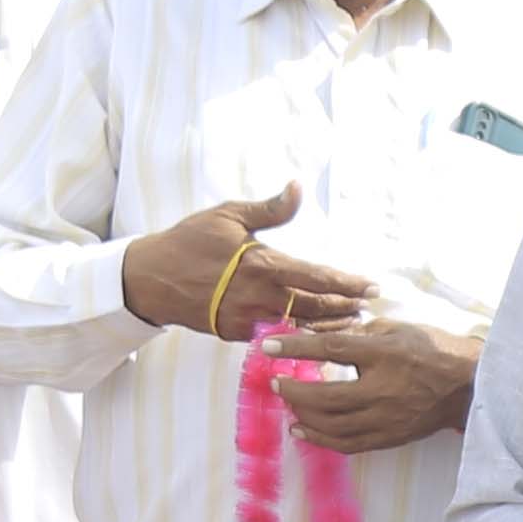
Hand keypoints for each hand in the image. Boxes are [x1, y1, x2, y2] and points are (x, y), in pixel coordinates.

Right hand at [118, 185, 372, 341]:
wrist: (151, 278)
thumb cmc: (189, 240)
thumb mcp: (228, 216)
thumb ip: (269, 209)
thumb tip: (297, 187)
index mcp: (262, 264)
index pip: (316, 278)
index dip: (347, 284)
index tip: (372, 287)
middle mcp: (259, 297)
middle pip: (315, 308)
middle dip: (345, 308)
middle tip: (368, 307)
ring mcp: (247, 320)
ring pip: (298, 326)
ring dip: (327, 325)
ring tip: (351, 321)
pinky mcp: (236, 334)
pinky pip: (274, 333)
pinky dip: (297, 333)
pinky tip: (316, 332)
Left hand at [267, 312, 479, 453]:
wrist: (468, 386)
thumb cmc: (434, 350)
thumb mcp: (398, 329)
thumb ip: (361, 334)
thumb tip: (325, 339)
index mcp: (385, 355)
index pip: (331, 349)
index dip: (296, 348)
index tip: (268, 346)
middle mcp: (383, 390)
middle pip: (326, 397)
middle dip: (294, 391)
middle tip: (276, 383)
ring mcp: (386, 418)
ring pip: (332, 426)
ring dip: (303, 416)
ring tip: (289, 404)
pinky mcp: (389, 437)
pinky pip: (347, 444)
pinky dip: (320, 439)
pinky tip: (302, 430)